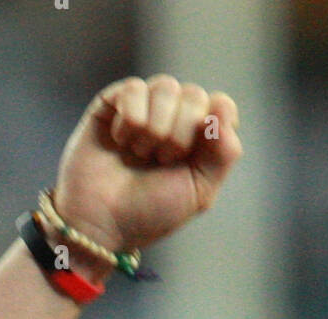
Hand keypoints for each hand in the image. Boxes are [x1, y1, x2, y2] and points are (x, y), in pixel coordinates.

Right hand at [52, 74, 241, 253]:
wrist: (103, 222)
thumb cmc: (151, 213)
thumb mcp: (199, 192)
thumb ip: (224, 153)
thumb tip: (223, 107)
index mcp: (198, 139)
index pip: (220, 105)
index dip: (211, 126)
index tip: (192, 155)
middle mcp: (173, 118)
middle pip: (194, 94)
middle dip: (179, 134)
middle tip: (160, 161)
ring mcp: (143, 108)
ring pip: (165, 86)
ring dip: (154, 127)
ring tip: (139, 154)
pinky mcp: (112, 102)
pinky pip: (134, 87)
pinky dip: (130, 119)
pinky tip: (120, 141)